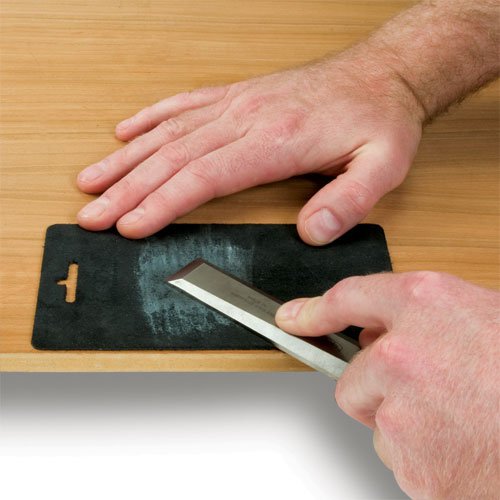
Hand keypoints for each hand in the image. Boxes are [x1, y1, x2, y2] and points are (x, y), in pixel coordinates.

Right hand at [76, 51, 422, 240]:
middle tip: (92, 214)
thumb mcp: (384, 166)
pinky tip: (126, 131)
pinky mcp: (239, 94)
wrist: (383, 73)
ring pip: (168, 132)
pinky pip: (184, 103)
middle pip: (173, 158)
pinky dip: (150, 118)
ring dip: (126, 159)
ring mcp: (238, 103)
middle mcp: (247, 118)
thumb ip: (349, 201)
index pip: (204, 177)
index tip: (130, 225)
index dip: (162, 204)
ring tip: (91, 179)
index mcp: (276, 140)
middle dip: (127, 190)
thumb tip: (312, 232)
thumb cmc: (380, 120)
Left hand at [275, 272, 499, 497]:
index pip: (349, 297)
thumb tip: (386, 330)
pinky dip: (422, 458)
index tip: (293, 318)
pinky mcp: (409, 461)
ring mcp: (400, 409)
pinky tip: (463, 448)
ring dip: (404, 424)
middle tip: (426, 395)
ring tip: (459, 422)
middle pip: (352, 377)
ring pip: (376, 420)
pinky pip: (398, 457)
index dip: (315, 309)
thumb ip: (431, 318)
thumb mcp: (489, 316)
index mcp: (426, 304)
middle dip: (378, 389)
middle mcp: (402, 352)